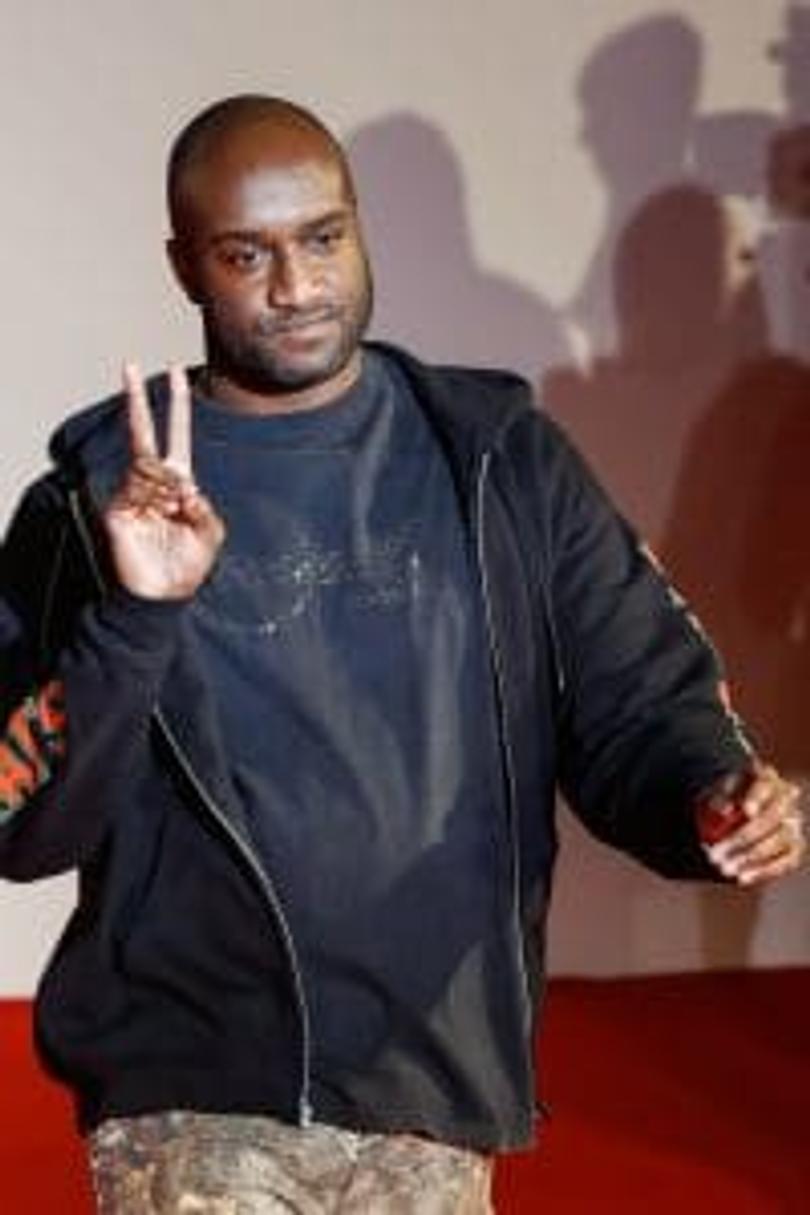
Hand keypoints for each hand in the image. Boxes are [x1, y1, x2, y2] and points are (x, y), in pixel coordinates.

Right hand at [104, 362, 224, 599]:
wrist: (163, 596)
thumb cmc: (188, 566)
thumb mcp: (211, 534)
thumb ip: (205, 507)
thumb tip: (185, 486)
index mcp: (179, 484)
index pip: (176, 436)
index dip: (177, 406)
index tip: (176, 373)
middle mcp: (153, 483)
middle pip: (145, 434)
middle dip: (137, 401)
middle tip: (130, 364)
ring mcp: (132, 494)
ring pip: (150, 470)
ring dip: (168, 490)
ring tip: (175, 515)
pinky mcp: (117, 510)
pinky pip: (138, 493)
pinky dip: (155, 501)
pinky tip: (162, 515)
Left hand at [697, 764, 805, 885]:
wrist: (735, 813)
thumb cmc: (722, 799)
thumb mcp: (713, 793)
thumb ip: (718, 798)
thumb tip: (723, 811)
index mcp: (766, 777)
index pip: (764, 784)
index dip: (757, 797)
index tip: (745, 811)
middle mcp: (787, 798)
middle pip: (773, 817)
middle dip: (744, 836)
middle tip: (717, 852)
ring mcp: (794, 822)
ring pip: (779, 841)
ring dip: (750, 857)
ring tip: (723, 869)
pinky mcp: (795, 846)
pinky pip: (785, 861)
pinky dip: (763, 871)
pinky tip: (741, 879)